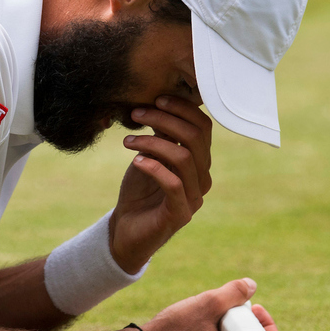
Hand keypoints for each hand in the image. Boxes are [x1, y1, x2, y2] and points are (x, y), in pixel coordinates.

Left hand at [110, 95, 212, 273]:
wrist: (125, 231)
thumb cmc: (139, 192)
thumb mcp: (150, 157)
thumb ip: (161, 136)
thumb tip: (160, 103)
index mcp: (199, 162)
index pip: (204, 127)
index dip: (183, 109)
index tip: (157, 99)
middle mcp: (203, 178)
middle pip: (196, 138)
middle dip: (165, 119)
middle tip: (136, 114)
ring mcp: (194, 197)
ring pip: (184, 157)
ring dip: (153, 142)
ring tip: (127, 141)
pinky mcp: (180, 214)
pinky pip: (173, 183)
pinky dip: (153, 167)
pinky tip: (135, 161)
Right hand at [140, 278, 283, 330]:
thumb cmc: (175, 330)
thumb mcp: (208, 303)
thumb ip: (234, 292)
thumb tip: (252, 286)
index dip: (267, 323)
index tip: (254, 308)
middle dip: (246, 321)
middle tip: (234, 306)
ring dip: (230, 327)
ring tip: (213, 310)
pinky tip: (200, 322)